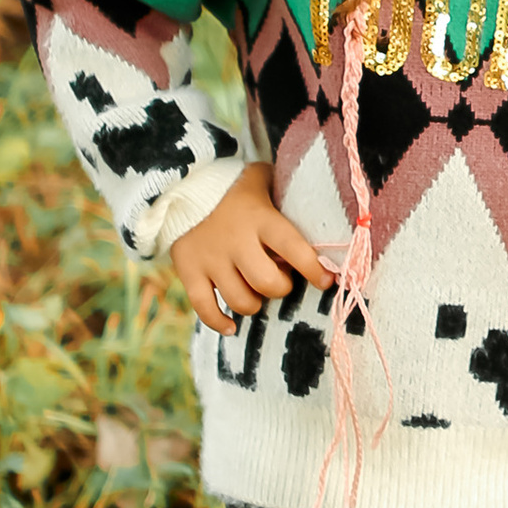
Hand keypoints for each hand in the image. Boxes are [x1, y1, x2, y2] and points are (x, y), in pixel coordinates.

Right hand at [171, 165, 333, 336]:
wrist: (180, 184)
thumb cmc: (232, 187)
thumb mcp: (261, 180)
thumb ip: (285, 195)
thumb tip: (316, 215)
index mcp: (259, 217)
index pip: (293, 247)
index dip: (313, 268)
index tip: (326, 280)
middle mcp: (235, 241)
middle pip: (267, 283)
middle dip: (281, 287)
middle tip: (279, 278)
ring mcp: (210, 258)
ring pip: (240, 300)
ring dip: (254, 303)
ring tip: (254, 289)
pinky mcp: (188, 271)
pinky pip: (204, 308)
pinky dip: (219, 322)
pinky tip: (231, 326)